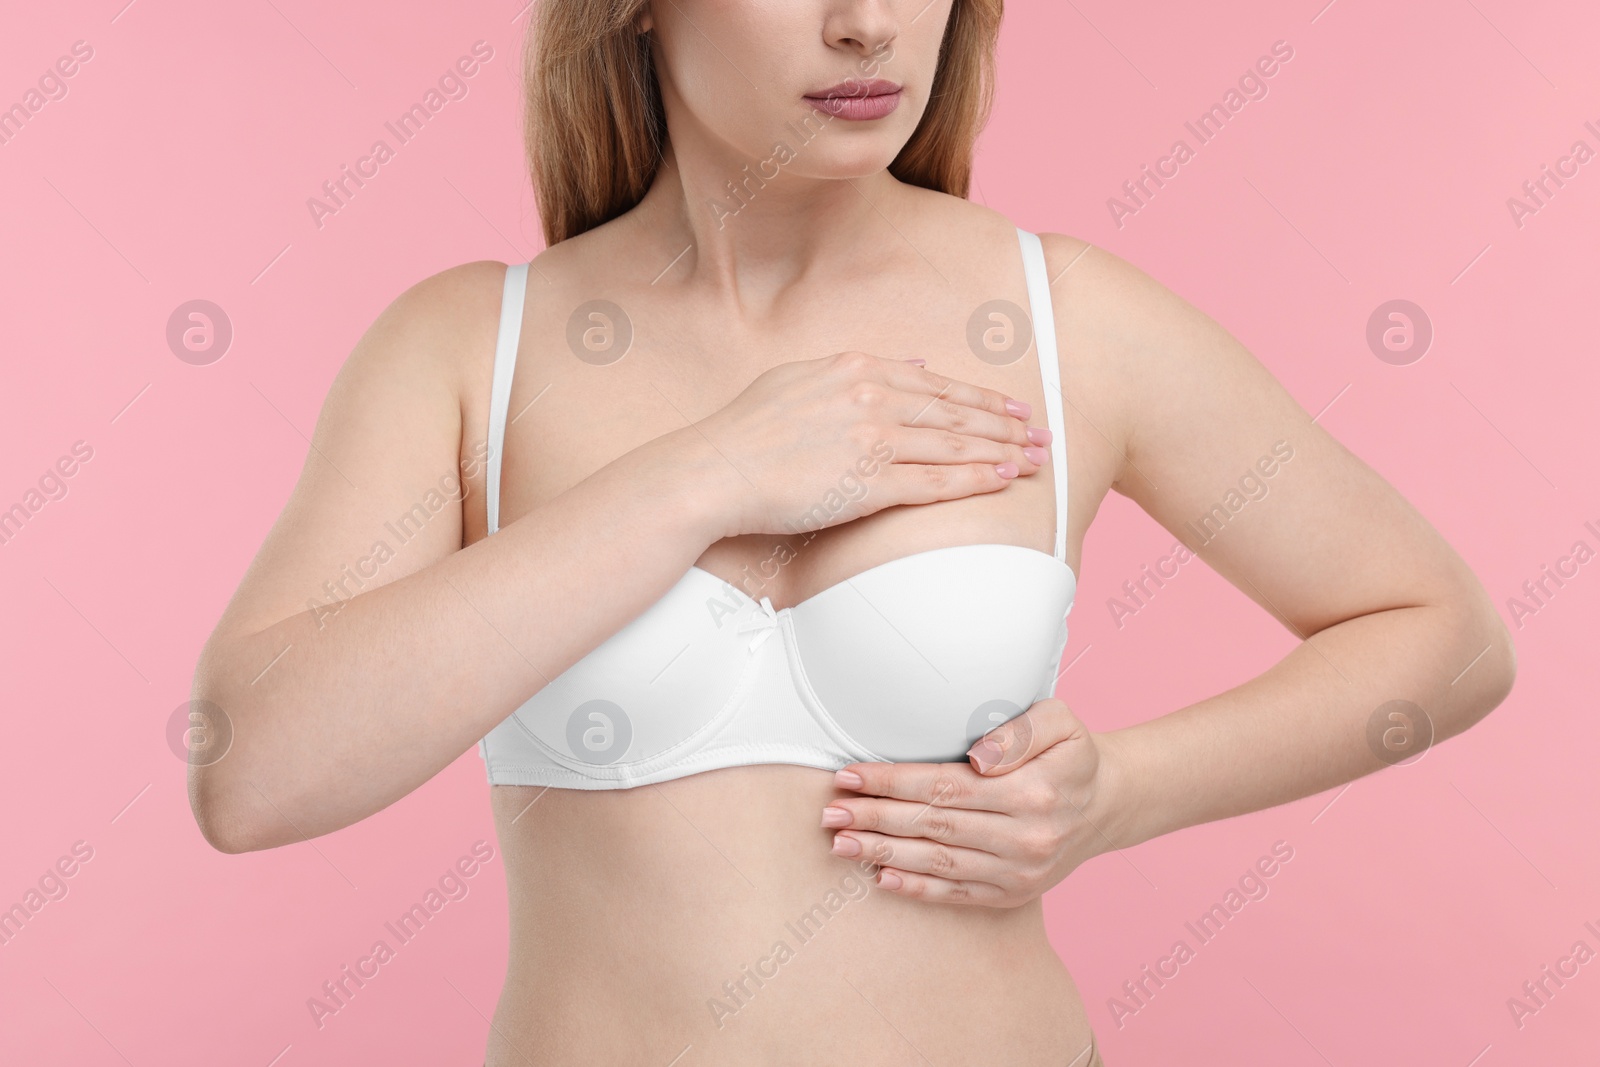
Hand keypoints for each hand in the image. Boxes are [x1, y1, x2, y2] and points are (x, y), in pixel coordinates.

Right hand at [692, 350, 1051, 538]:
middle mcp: (873, 397)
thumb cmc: (746, 432)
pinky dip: (976, 479)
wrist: (716, 471)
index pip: (936, 384)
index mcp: (857, 369)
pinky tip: (1003, 480)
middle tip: (1041, 434)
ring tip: (1035, 459)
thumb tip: (912, 366)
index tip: (1012, 408)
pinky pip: (937, 481)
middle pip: (956, 411)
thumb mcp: (799, 379)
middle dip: (1005, 424)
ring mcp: (874, 440)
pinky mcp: (870, 483)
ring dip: (1002, 451)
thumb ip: (855, 370)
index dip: (980, 398)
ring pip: (955, 444)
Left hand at [820, 699, 1115, 907]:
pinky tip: (880, 877)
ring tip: (841, 843)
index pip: (945, 786)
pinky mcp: (1013, 894)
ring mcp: (1019, 872)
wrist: (1108, 805)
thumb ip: (1019, 732)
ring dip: (884, 854)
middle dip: (876, 818)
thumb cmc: (1073, 755)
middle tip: (831, 812)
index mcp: (1032, 791)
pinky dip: (917, 889)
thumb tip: (977, 756)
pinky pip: (957, 894)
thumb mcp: (1060, 723)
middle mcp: (1025, 837)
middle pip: (934, 826)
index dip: (893, 781)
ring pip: (939, 863)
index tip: (851, 775)